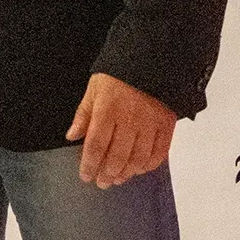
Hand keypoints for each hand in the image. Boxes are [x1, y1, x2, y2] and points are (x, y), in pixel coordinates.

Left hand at [65, 73, 176, 188]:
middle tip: (102, 182)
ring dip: (126, 173)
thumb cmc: (119, 73)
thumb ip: (83, 113)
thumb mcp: (94, 88)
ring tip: (118, 178)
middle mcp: (130, 119)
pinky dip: (149, 165)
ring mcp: (150, 122)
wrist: (151, 56)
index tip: (85, 176)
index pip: (96, 146)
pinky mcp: (167, 123)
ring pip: (138, 159)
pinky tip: (140, 168)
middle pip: (117, 157)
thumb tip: (72, 136)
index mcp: (108, 109)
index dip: (89, 165)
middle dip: (107, 174)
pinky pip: (159, 152)